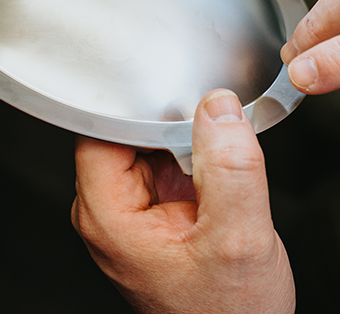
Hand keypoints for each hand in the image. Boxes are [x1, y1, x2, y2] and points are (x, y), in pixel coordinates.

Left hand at [72, 90, 294, 313]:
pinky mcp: (155, 207)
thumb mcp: (240, 241)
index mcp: (105, 214)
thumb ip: (230, 169)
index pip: (99, 128)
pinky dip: (194, 156)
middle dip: (169, 122)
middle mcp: (108, 209)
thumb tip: (218, 109)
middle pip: (124, 130)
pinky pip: (167, 158)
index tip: (179, 97)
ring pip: (149, 141)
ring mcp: (130, 207)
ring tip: (214, 163)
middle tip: (210, 135)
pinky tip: (214, 175)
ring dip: (185, 139)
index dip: (139, 105)